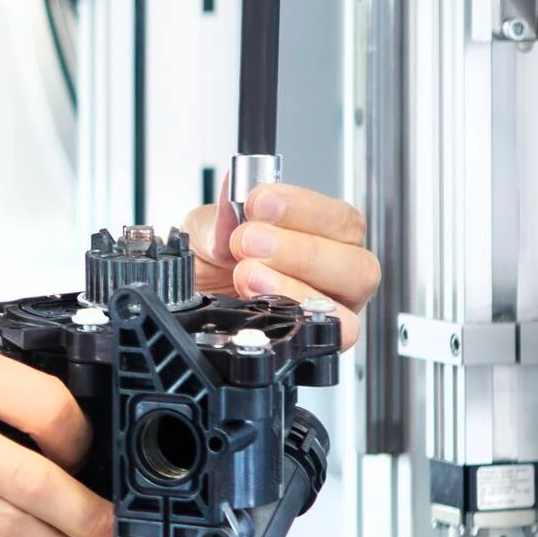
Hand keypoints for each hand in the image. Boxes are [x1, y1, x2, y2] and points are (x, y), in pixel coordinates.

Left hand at [185, 183, 381, 347]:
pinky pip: (334, 335)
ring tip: (248, 275)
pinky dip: (298, 317)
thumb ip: (223, 216)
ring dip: (296, 286)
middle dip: (300, 250)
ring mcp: (332, 311)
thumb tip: (236, 194)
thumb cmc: (208, 263)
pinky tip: (261, 304)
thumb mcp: (206, 230)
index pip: (340, 219)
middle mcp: (335, 274)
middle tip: (250, 242)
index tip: (260, 202)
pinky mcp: (317, 342)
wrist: (181, 301)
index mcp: (322, 235)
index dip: (302, 208)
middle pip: (357, 262)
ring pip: (347, 301)